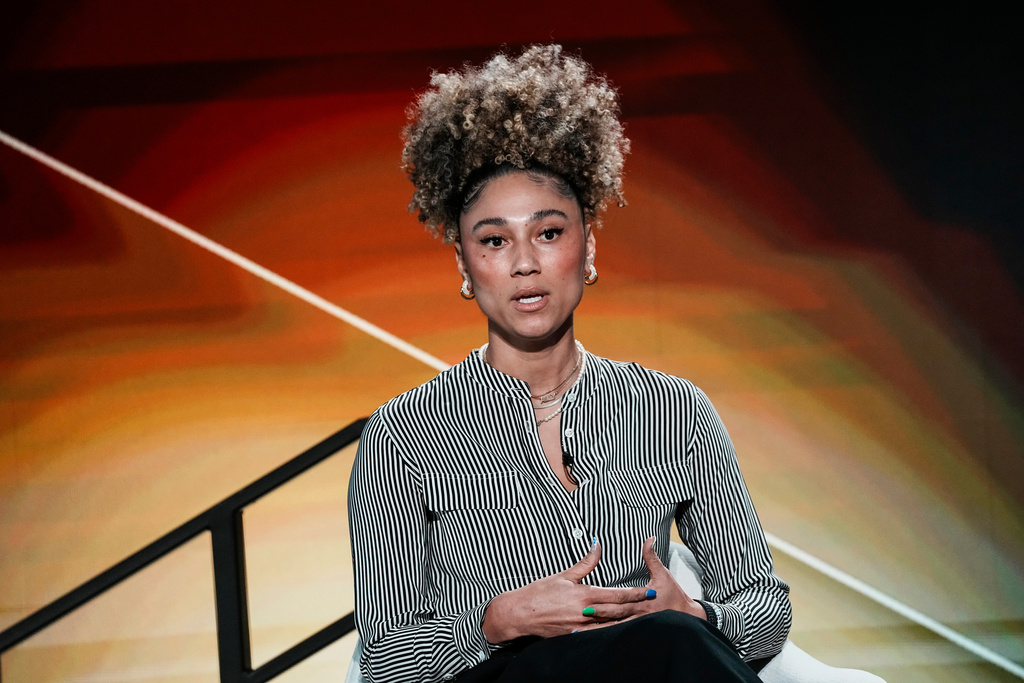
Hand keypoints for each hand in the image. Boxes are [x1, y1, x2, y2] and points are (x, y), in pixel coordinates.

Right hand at [482, 541, 652, 641]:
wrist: (520, 613)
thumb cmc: (539, 593)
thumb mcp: (564, 575)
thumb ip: (585, 562)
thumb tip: (597, 546)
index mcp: (583, 595)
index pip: (616, 594)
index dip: (635, 594)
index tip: (650, 592)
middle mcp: (584, 612)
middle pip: (618, 611)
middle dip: (637, 608)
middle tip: (653, 606)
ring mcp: (580, 627)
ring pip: (610, 627)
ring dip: (626, 623)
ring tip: (642, 620)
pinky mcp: (574, 637)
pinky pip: (596, 636)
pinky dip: (609, 633)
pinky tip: (619, 632)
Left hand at [574, 537, 705, 630]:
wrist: (687, 617)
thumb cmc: (674, 594)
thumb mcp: (663, 573)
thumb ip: (652, 556)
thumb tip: (649, 538)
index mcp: (642, 599)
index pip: (621, 600)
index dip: (605, 602)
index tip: (589, 602)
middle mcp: (639, 614)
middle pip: (615, 615)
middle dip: (598, 614)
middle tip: (581, 614)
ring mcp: (639, 624)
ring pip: (616, 628)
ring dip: (600, 629)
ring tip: (582, 631)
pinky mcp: (639, 631)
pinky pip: (621, 635)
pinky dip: (609, 637)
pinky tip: (595, 639)